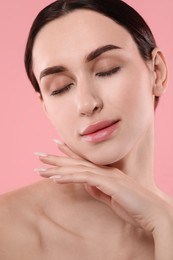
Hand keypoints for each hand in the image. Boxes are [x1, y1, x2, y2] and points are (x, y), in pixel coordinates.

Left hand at [35, 142, 172, 235]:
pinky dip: (68, 177)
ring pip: (77, 168)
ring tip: (40, 167)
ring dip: (57, 168)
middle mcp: (105, 170)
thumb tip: (85, 185)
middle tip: (39, 154)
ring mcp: (107, 175)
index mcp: (106, 173)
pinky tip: (55, 178)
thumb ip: (98, 190)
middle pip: (76, 161)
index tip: (55, 147)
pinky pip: (84, 178)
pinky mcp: (108, 183)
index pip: (83, 161)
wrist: (153, 211)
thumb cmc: (134, 206)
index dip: (68, 153)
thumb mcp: (111, 197)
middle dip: (56, 157)